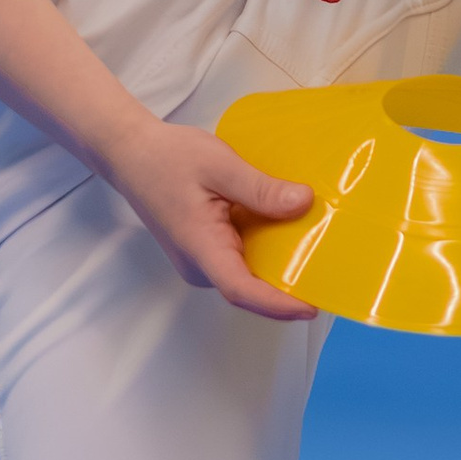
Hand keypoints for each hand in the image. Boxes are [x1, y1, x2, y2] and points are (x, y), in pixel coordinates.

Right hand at [102, 116, 317, 322]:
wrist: (131, 153)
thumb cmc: (167, 157)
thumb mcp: (219, 166)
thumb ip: (260, 189)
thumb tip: (302, 203)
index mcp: (200, 248)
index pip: (241, 290)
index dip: (278, 304)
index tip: (311, 306)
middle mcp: (199, 264)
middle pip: (250, 288)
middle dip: (288, 287)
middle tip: (329, 273)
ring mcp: (201, 259)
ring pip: (247, 274)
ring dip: (278, 266)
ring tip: (317, 250)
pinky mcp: (205, 249)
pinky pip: (240, 258)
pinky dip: (265, 250)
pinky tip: (288, 230)